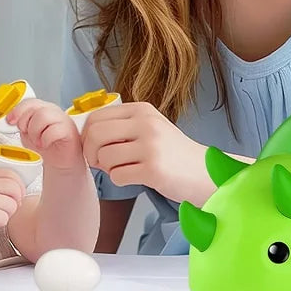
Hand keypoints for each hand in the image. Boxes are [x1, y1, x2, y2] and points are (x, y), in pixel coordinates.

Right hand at [0, 167, 24, 243]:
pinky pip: (6, 218)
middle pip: (14, 187)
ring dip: (8, 213)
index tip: (18, 193)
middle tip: (11, 207)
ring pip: (13, 204)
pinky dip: (0, 223)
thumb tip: (17, 185)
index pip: (9, 173)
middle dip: (17, 199)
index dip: (19, 184)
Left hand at [5, 98, 83, 170]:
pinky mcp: (69, 130)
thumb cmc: (46, 147)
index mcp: (43, 109)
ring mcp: (62, 119)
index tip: (10, 121)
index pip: (29, 102)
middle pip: (34, 107)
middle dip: (25, 122)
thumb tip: (11, 119)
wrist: (60, 162)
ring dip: (35, 131)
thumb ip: (22, 124)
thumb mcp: (28, 134)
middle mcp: (53, 111)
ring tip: (37, 141)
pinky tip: (45, 144)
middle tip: (27, 134)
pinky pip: (54, 130)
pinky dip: (45, 139)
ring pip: (43, 115)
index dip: (17, 110)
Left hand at [81, 101, 207, 202]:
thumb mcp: (149, 128)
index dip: (87, 135)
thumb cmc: (172, 153)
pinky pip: (117, 176)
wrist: (205, 172)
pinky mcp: (153, 169)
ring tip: (126, 169)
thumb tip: (85, 134)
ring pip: (104, 157)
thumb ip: (121, 126)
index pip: (96, 116)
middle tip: (101, 162)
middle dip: (91, 153)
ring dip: (108, 169)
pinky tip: (136, 177)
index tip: (93, 147)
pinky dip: (121, 180)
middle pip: (95, 134)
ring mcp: (151, 146)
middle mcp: (146, 123)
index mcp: (141, 110)